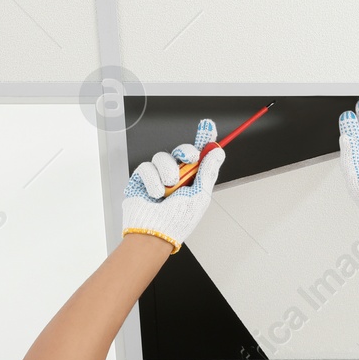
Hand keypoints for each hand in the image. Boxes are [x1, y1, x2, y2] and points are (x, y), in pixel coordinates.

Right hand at [121, 119, 225, 253]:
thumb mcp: (200, 196)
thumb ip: (208, 172)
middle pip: (181, 151)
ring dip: (168, 171)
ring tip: (168, 189)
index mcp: (192, 180)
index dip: (204, 139)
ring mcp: (158, 176)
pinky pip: (147, 167)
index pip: (199, 155)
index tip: (208, 126)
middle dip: (186, 150)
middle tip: (190, 158)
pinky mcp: (141, 179)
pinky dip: (152, 180)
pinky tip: (155, 194)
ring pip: (162, 156)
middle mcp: (176, 176)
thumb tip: (217, 151)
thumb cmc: (178, 221)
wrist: (154, 234)